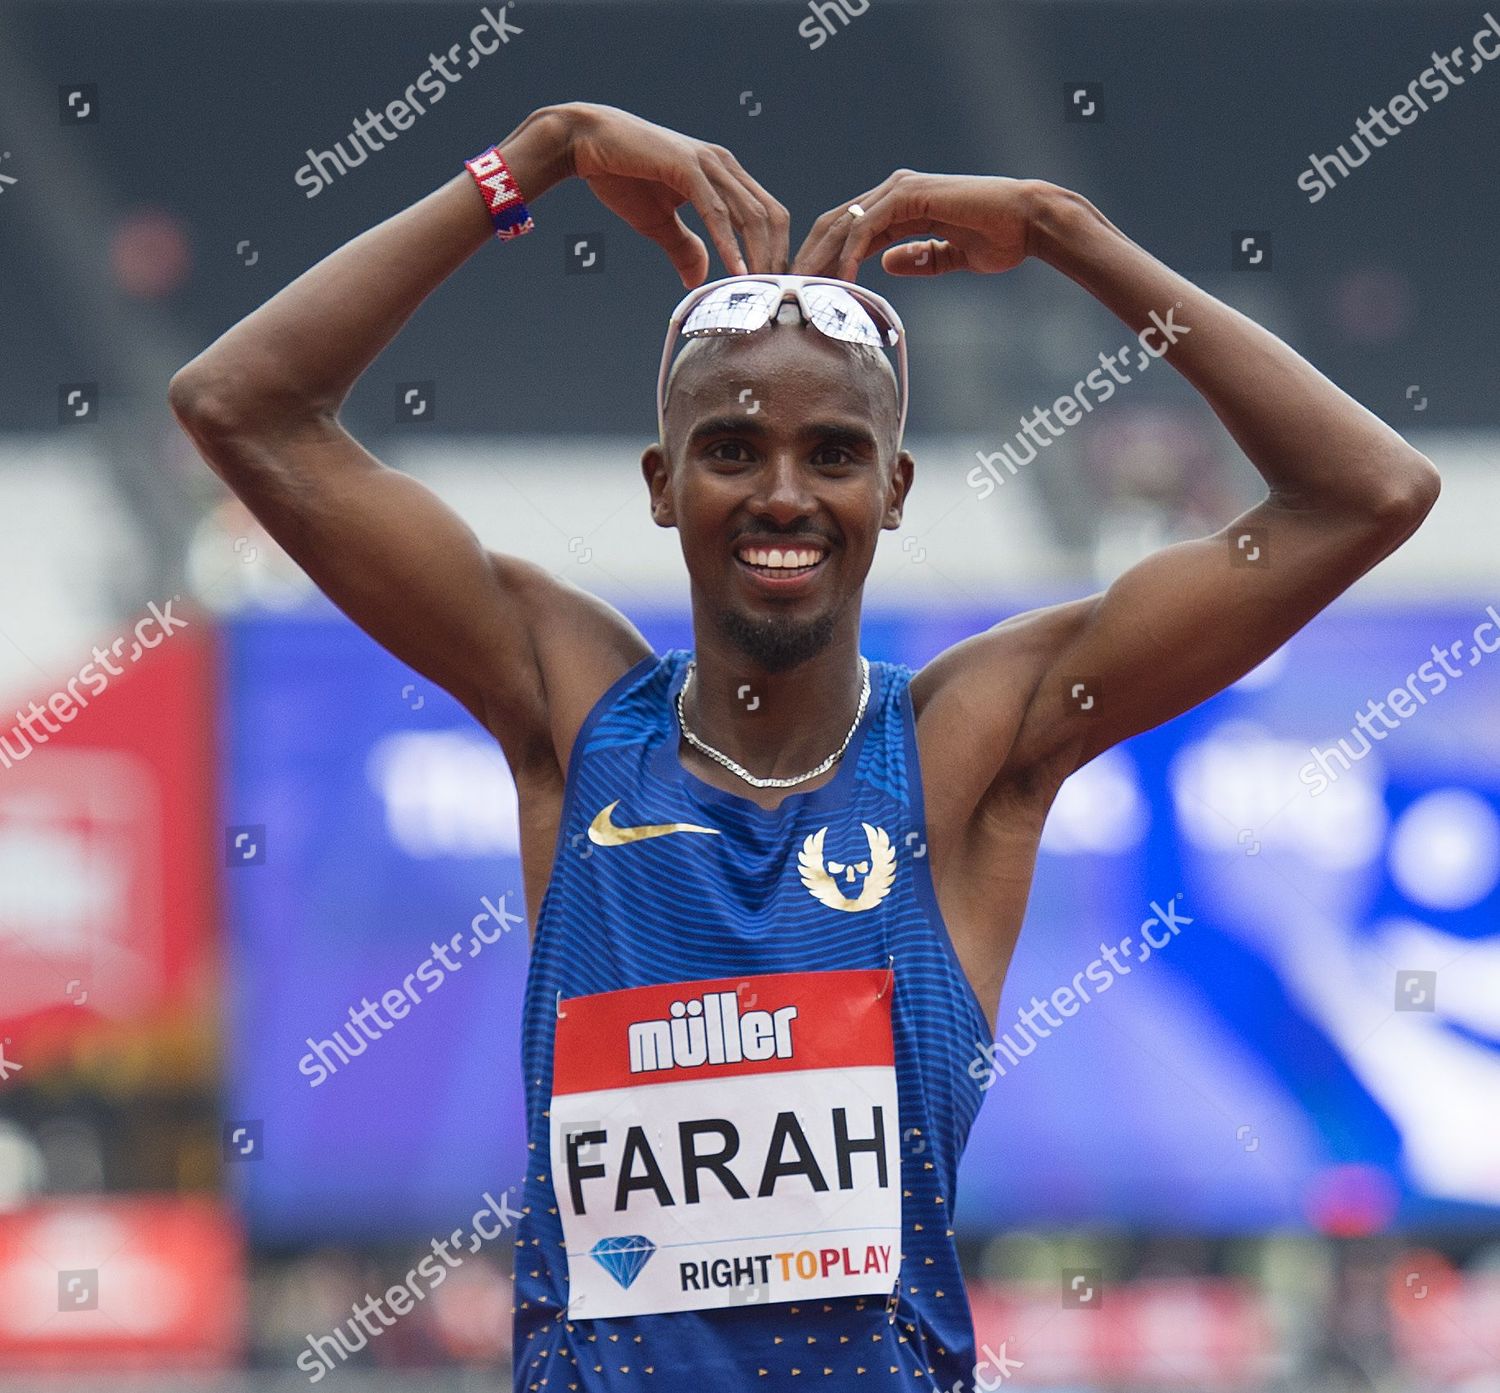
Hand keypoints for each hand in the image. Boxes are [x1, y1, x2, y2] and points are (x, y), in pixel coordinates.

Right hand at [559, 102, 788, 286]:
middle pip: (770, 216)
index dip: (776, 251)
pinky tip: (736, 270)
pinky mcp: (687, 166)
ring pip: (749, 214)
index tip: (772, 287)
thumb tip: (699, 278)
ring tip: (761, 290)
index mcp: (723, 175)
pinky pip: (716, 211)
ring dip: (759, 256)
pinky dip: (729, 244)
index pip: (767, 215)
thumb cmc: (622, 176)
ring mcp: (708, 163)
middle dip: (776, 258)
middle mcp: (723, 165)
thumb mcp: (659, 222)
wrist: (587, 144)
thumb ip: (683, 247)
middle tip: (775, 296)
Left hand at [793, 171, 1042, 281]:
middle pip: (835, 224)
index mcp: (899, 206)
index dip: (824, 260)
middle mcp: (893, 192)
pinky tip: (841, 279)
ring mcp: (900, 189)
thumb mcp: (948, 257)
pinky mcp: (909, 195)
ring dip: (821, 257)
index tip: (807, 292)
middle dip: (811, 259)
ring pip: (844, 223)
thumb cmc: (998, 239)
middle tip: (790, 292)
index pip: (847, 232)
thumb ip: (917, 258)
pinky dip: (849, 252)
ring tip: (805, 289)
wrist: (1028, 223)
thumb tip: (886, 265)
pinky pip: (867, 225)